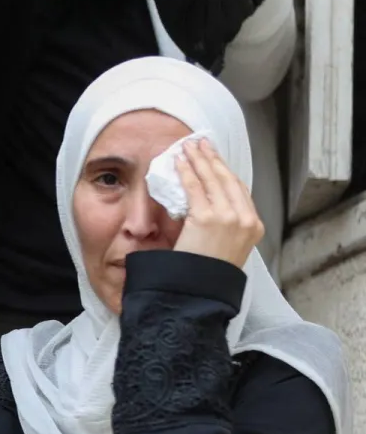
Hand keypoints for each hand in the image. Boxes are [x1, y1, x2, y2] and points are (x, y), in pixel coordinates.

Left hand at [172, 138, 264, 267]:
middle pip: (228, 179)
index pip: (240, 190)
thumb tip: (209, 204)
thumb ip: (227, 225)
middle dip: (213, 158)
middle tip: (200, 143)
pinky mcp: (207, 218)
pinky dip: (186, 171)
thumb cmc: (209, 273)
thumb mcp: (229, 247)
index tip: (215, 158)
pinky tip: (179, 161)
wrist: (201, 290)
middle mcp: (246, 220)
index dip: (226, 170)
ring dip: (198, 159)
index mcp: (254, 226)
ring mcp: (228, 218)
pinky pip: (195, 187)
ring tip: (188, 147)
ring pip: (212, 179)